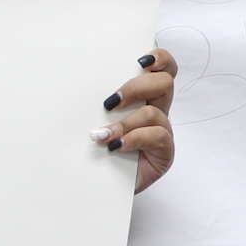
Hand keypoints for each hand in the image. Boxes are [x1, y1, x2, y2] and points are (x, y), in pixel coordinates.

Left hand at [92, 49, 176, 192]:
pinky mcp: (164, 153)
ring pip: (155, 112)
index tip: (140, 59)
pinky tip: (117, 147)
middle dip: (136, 87)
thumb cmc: (94, 150)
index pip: (163, 67)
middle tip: (110, 102)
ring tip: (102, 136)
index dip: (160, 58)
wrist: (95, 187)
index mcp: (143, 96)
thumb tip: (80, 78)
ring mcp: (161, 132)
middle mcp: (156, 110)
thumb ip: (97, 101)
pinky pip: (158, 136)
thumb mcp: (93, 118)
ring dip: (125, 123)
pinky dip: (135, 138)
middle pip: (164, 82)